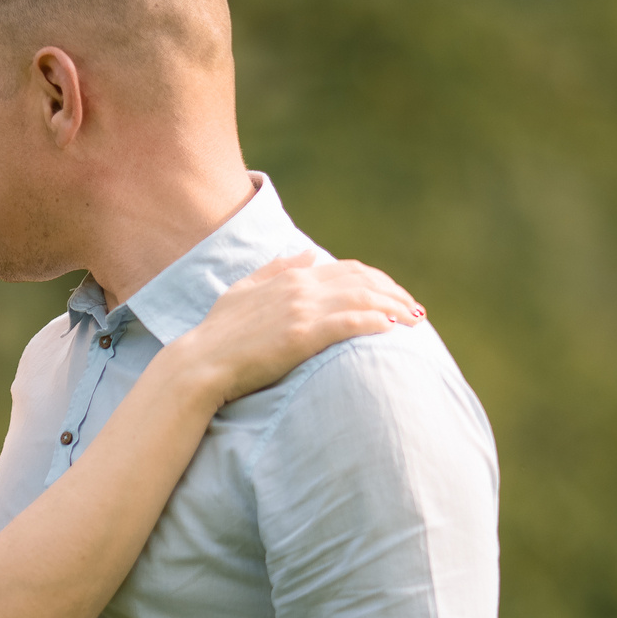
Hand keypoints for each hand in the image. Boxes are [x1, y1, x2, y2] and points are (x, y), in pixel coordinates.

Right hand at [176, 252, 423, 404]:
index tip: (396, 296)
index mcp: (290, 276)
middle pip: (363, 281)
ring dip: (394, 308)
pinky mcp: (302, 336)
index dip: (379, 281)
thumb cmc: (218, 334)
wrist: (200, 363)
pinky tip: (393, 329)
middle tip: (416, 310)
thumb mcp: (243, 291)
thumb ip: (276, 269)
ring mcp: (301, 310)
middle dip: (394, 294)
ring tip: (414, 321)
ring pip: (362, 299)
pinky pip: (349, 322)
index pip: (348, 270)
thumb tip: (308, 254)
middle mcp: (300, 287)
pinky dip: (376, 322)